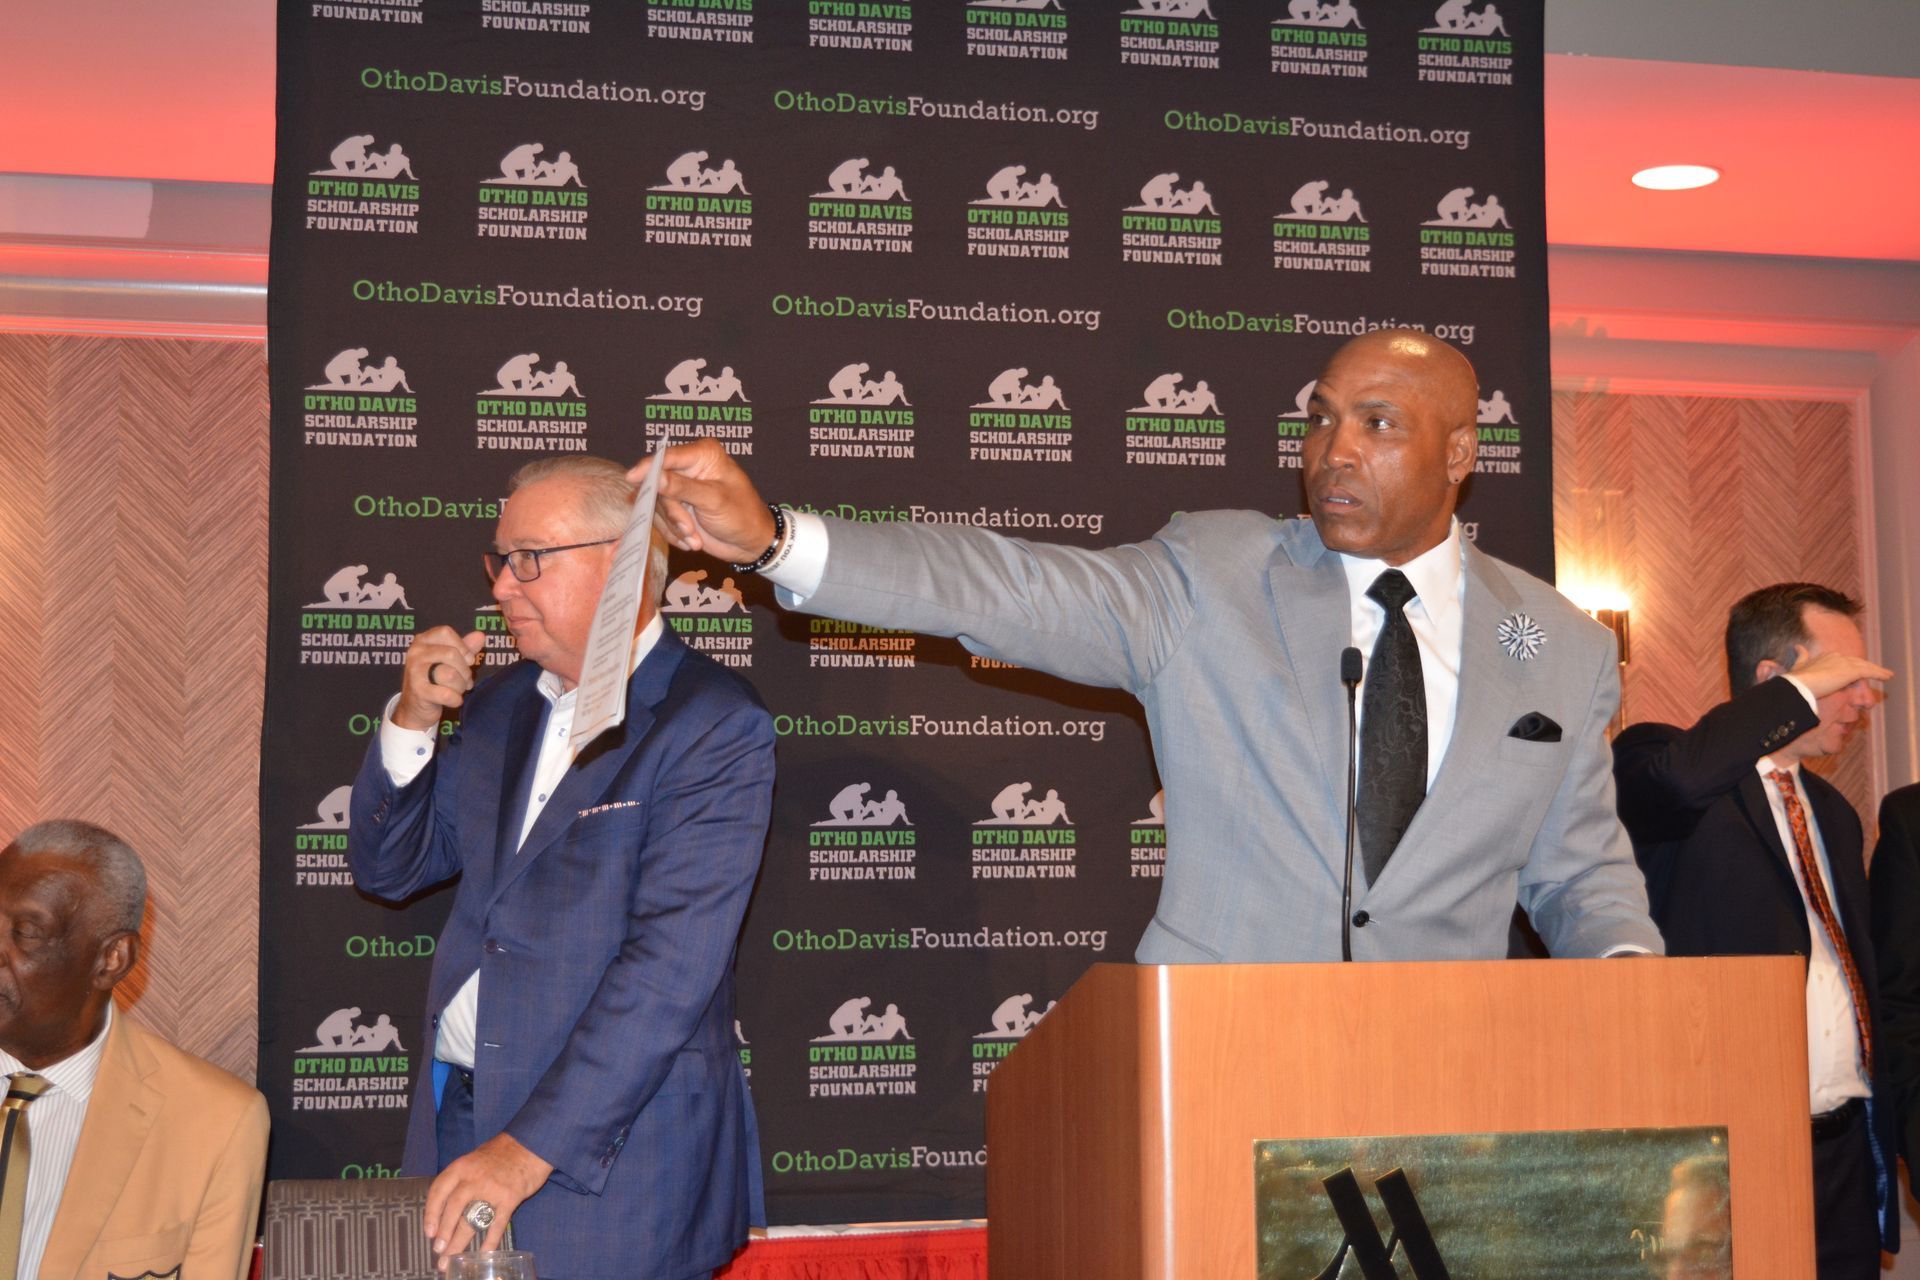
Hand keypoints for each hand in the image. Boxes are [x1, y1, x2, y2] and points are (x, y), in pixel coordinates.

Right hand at [394, 627, 486, 730]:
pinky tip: (453, 700)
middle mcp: (415, 652)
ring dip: (461, 686)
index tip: (468, 660)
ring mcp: (414, 671)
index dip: (462, 647)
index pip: (445, 632)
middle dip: (465, 671)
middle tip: (465, 680)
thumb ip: (464, 647)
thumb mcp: (449, 660)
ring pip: (450, 674)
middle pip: (451, 654)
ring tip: (458, 690)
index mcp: (422, 640)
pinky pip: (446, 694)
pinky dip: (456, 700)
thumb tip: (480, 636)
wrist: (415, 707)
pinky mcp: (418, 691)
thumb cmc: (435, 679)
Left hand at [423, 1132, 552, 1265]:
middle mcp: (474, 1178)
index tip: (428, 1232)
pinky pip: (497, 1224)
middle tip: (439, 1250)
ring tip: (452, 1258)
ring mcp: (492, 1189)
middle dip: (444, 1232)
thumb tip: (448, 1205)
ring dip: (460, 1241)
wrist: (532, 1144)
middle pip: (453, 1209)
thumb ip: (462, 1179)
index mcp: (461, 1166)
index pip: (438, 1191)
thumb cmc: (502, 1153)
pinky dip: (490, 1241)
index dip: (431, 1214)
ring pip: (471, 1219)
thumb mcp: (475, 1159)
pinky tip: (483, 1254)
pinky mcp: (510, 1198)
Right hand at [631, 440, 777, 564]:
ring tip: (695, 538)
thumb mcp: (714, 500)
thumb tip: (654, 477)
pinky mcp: (677, 508)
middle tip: (688, 528)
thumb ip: (682, 488)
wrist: (751, 543)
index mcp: (703, 454)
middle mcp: (688, 467)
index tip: (633, 478)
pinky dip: (674, 534)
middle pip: (657, 484)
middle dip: (672, 512)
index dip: (648, 467)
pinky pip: (660, 520)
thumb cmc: (742, 516)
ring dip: (675, 526)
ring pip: (656, 505)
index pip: (667, 456)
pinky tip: (693, 541)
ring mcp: (680, 488)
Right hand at [1788, 645, 1892, 699]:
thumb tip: (1798, 646)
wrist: (1799, 684)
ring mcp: (1844, 663)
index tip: (1856, 672)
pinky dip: (1880, 673)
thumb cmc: (1797, 678)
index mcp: (1826, 656)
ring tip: (1887, 675)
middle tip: (1878, 672)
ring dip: (1877, 670)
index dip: (1852, 666)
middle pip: (1856, 662)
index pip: (1844, 661)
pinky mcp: (1851, 671)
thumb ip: (1801, 656)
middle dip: (1867, 667)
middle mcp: (1837, 656)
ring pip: (1865, 666)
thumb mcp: (1799, 665)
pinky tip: (1888, 677)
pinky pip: (1869, 671)